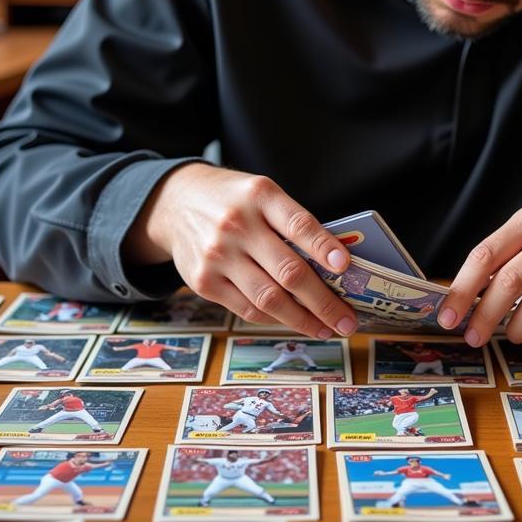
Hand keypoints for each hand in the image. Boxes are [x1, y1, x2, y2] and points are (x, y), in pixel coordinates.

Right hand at [123, 163, 356, 337]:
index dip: (325, 248)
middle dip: (324, 302)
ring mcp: (218, 256)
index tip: (346, 267)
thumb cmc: (233, 200)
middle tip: (347, 320)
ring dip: (304, 320)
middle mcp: (237, 225)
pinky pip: (247, 309)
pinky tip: (295, 321)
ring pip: (269, 299)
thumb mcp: (262, 193)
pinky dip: (276, 319)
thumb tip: (334, 266)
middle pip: (289, 271)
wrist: (175, 202)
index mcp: (260, 196)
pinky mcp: (203, 282)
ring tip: (327, 328)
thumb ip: (291, 222)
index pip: (299, 225)